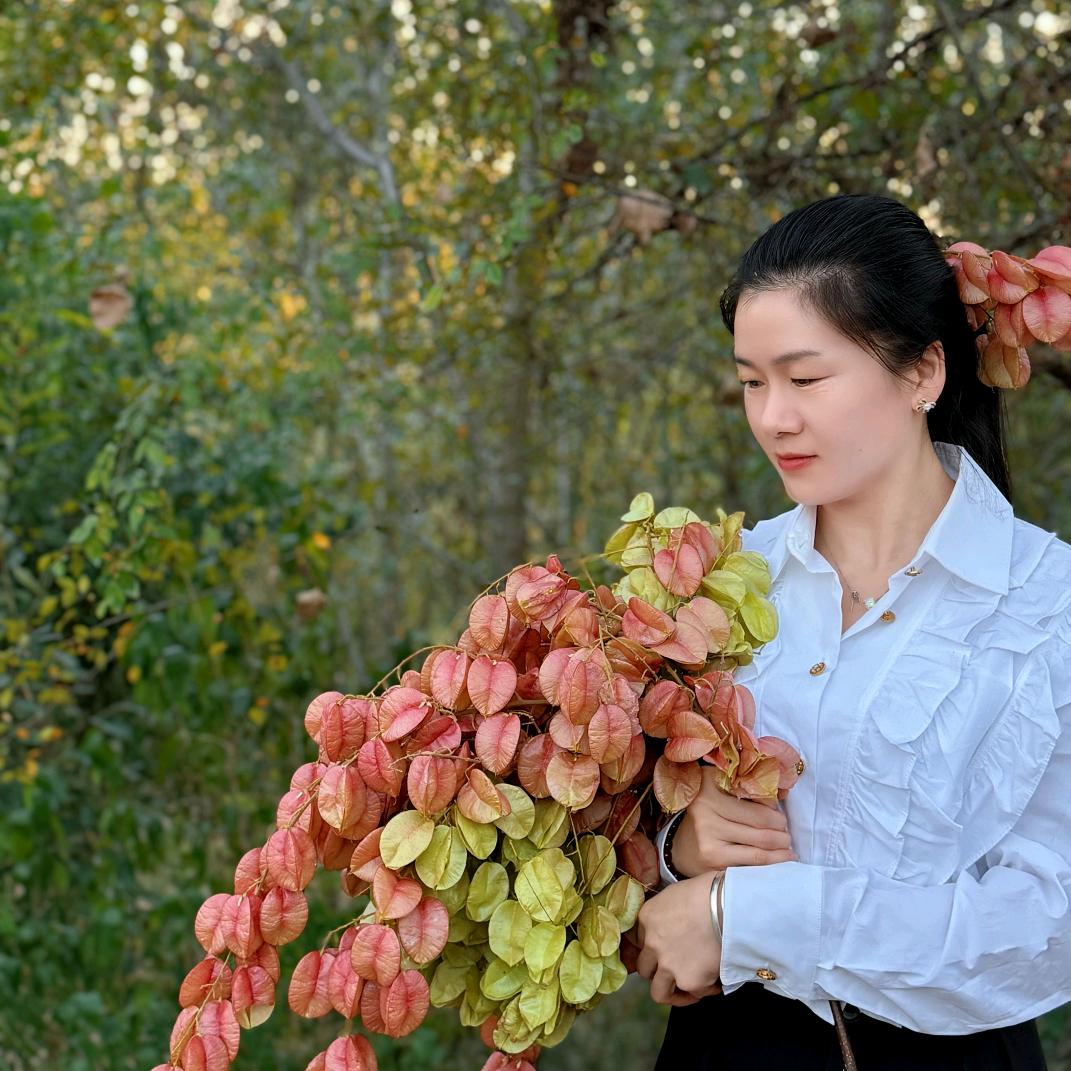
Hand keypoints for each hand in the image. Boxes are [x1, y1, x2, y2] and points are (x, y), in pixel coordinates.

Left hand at [635, 872, 723, 1005]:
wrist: (726, 906)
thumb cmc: (706, 891)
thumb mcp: (675, 894)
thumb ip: (666, 913)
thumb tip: (676, 924)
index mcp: (647, 918)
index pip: (641, 941)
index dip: (654, 947)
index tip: (666, 949)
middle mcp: (652, 945)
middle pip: (645, 968)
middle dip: (658, 971)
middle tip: (675, 969)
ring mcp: (669, 966)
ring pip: (660, 992)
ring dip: (674, 992)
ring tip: (689, 989)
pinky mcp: (690, 982)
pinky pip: (694, 994)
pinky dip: (704, 990)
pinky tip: (714, 982)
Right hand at [671, 766, 795, 876]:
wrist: (680, 847)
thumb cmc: (707, 815)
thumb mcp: (718, 791)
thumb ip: (744, 788)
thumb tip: (780, 798)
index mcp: (709, 788)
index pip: (755, 796)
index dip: (773, 805)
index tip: (780, 811)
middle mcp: (706, 811)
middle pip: (759, 822)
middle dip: (781, 829)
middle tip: (787, 832)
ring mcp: (709, 837)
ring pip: (759, 846)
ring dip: (781, 847)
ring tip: (788, 846)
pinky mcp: (713, 860)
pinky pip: (752, 862)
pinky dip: (772, 862)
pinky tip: (781, 859)